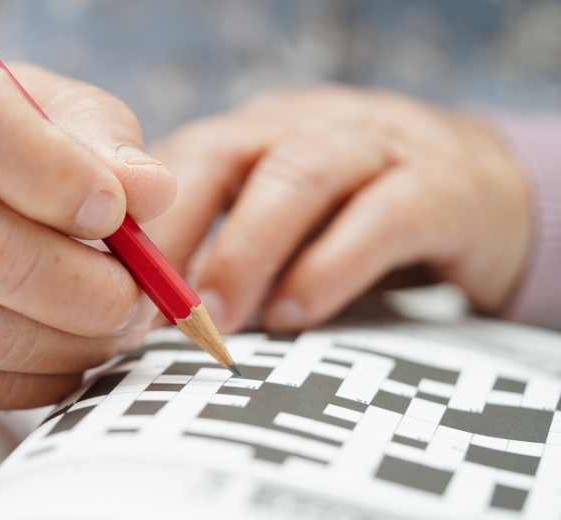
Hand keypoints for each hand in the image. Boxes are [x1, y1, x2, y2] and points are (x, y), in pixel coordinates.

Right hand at [0, 34, 174, 407]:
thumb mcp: (49, 111)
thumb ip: (102, 140)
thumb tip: (151, 193)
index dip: (57, 175)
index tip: (116, 212)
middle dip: (83, 287)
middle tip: (138, 298)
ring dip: (69, 342)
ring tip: (112, 326)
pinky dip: (35, 378)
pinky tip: (65, 352)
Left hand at [144, 86, 530, 332]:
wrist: (481, 194)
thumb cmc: (354, 222)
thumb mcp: (283, 229)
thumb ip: (225, 257)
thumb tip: (150, 319)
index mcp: (256, 137)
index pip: (180, 163)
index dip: (142, 225)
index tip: (109, 290)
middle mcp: (306, 128)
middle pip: (227, 155)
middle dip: (180, 230)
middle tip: (151, 304)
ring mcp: (375, 147)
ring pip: (299, 176)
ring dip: (248, 249)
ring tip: (219, 317)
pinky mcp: (441, 186)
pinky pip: (381, 217)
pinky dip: (331, 267)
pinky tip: (298, 314)